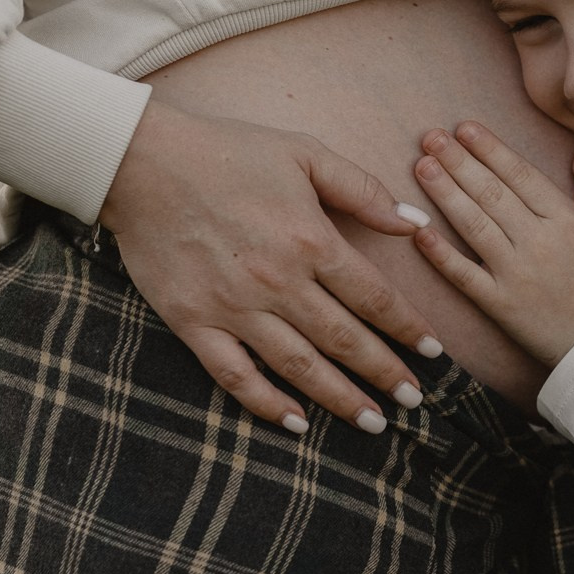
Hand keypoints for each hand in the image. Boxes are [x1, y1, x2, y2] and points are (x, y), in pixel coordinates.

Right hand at [100, 97, 442, 431]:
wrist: (140, 160)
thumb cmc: (228, 150)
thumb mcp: (305, 153)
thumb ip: (363, 190)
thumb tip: (415, 225)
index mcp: (311, 240)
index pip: (375, 298)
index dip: (409, 329)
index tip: (434, 354)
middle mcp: (278, 282)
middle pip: (345, 340)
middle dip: (385, 374)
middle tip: (413, 402)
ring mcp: (234, 307)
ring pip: (299, 367)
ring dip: (340, 399)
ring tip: (372, 423)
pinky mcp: (194, 323)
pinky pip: (236, 375)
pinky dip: (267, 404)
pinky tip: (297, 423)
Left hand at [411, 123, 573, 367]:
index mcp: (566, 221)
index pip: (521, 175)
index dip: (490, 148)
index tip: (464, 127)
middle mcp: (539, 242)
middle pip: (491, 193)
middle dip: (459, 161)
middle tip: (431, 137)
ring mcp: (516, 274)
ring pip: (474, 225)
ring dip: (444, 194)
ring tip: (421, 166)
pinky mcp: (498, 304)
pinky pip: (463, 274)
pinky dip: (440, 253)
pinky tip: (419, 230)